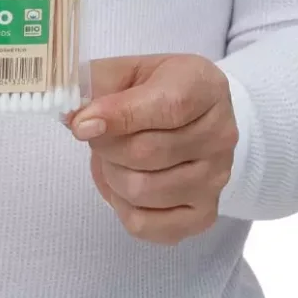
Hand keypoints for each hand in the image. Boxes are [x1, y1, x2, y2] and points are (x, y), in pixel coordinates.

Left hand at [68, 54, 238, 244]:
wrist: (190, 117)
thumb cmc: (154, 90)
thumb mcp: (126, 71)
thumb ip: (98, 87)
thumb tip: (77, 120)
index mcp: (205, 87)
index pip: (167, 107)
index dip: (118, 116)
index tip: (82, 124)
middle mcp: (220, 134)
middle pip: (146, 153)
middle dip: (106, 146)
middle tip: (98, 136)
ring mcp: (216, 178)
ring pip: (142, 190)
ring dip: (112, 175)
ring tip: (114, 158)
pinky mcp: (203, 214)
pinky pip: (146, 225)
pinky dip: (121, 207)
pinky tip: (124, 184)